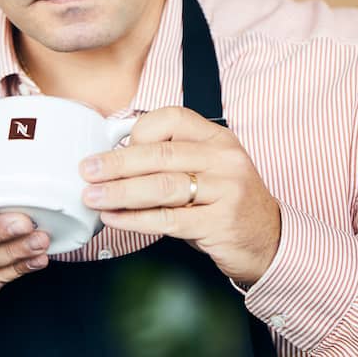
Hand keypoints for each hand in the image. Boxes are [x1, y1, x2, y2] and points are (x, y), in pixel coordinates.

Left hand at [80, 107, 280, 285]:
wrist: (269, 238)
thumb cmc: (228, 202)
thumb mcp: (210, 168)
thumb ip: (173, 159)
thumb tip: (118, 157)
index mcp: (218, 137)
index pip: (172, 119)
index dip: (139, 132)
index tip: (114, 148)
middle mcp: (224, 158)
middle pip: (161, 154)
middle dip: (117, 163)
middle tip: (88, 171)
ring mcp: (225, 190)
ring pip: (161, 186)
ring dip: (120, 192)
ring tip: (94, 197)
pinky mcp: (220, 222)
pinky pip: (169, 219)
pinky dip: (136, 219)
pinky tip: (115, 219)